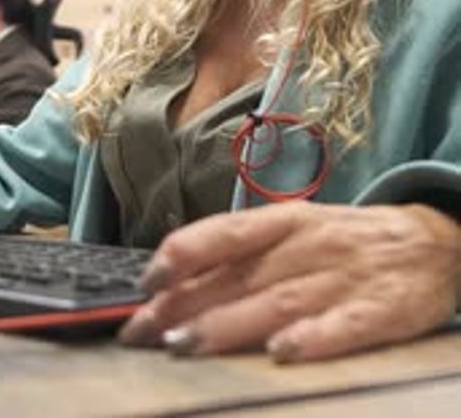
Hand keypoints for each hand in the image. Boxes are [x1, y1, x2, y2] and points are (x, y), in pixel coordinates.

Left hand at [119, 201, 459, 361]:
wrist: (432, 241)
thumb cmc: (346, 240)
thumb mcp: (298, 232)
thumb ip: (245, 255)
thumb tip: (176, 281)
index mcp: (287, 221)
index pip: (225, 232)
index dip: (182, 253)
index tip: (145, 282)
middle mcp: (310, 244)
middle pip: (240, 275)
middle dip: (185, 303)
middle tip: (141, 333)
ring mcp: (344, 276)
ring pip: (278, 300)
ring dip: (229, 323)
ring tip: (186, 345)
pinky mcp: (380, 309)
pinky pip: (344, 324)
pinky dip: (313, 338)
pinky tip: (282, 353)